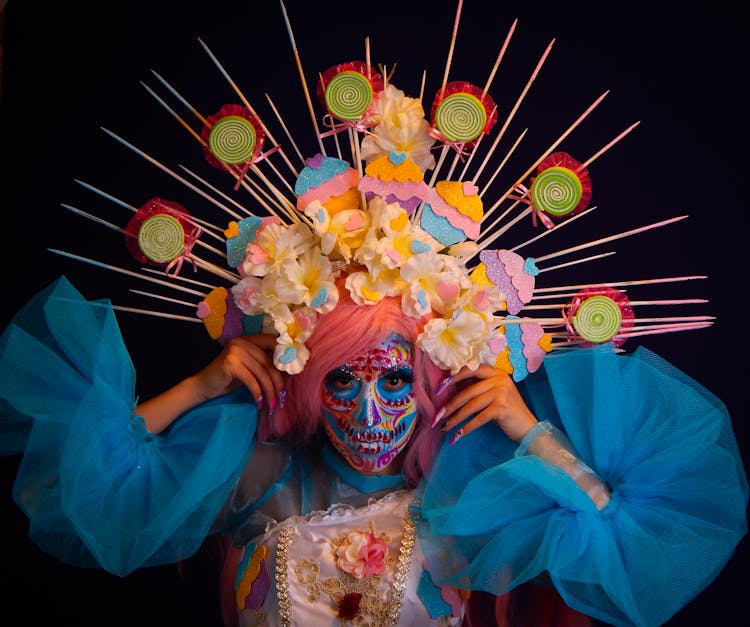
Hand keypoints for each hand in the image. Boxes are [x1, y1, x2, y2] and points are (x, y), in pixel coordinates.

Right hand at [137, 334, 284, 433]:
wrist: (203, 386)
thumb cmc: (228, 379)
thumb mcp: (249, 368)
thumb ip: (264, 364)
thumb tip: (289, 370)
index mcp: (249, 339)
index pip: (273, 342)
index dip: (285, 355)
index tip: (294, 371)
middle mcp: (243, 342)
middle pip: (269, 362)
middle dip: (277, 382)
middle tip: (281, 397)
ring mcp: (235, 351)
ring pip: (262, 372)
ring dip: (269, 391)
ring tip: (272, 404)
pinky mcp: (230, 364)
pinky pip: (251, 380)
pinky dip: (257, 393)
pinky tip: (259, 402)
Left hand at [432, 364, 537, 443]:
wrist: (529, 427)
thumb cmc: (508, 412)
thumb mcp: (495, 394)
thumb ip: (479, 388)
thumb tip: (451, 390)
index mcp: (497, 373)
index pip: (471, 369)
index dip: (454, 378)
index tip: (439, 389)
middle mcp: (500, 379)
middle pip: (468, 391)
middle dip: (450, 405)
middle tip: (437, 415)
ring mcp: (502, 392)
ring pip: (471, 406)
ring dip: (455, 418)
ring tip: (444, 427)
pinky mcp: (502, 407)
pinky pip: (478, 418)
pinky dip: (467, 428)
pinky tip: (458, 435)